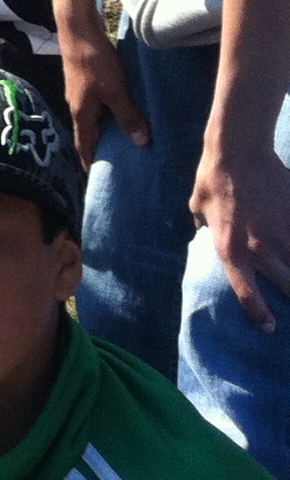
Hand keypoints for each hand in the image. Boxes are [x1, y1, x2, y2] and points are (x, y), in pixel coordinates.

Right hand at [61, 20, 146, 165]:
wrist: (77, 29)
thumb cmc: (94, 61)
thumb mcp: (115, 90)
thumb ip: (128, 116)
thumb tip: (141, 143)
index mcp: (81, 113)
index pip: (84, 144)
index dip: (90, 160)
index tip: (96, 176)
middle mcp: (77, 105)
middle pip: (89, 132)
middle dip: (99, 148)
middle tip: (115, 162)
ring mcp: (80, 92)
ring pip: (94, 118)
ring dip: (105, 130)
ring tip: (123, 139)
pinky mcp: (85, 80)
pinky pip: (97, 105)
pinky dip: (108, 114)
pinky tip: (120, 110)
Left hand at [192, 137, 289, 332]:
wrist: (239, 151)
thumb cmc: (212, 179)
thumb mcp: (198, 209)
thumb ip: (205, 229)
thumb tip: (206, 234)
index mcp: (230, 251)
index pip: (247, 294)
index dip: (260, 315)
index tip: (271, 328)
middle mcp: (260, 249)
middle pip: (288, 288)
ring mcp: (284, 235)